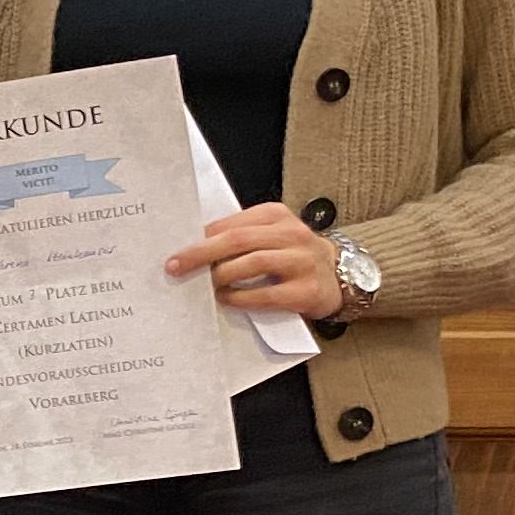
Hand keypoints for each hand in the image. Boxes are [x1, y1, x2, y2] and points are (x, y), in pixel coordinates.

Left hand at [169, 203, 344, 319]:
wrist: (339, 276)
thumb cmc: (293, 256)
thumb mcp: (271, 236)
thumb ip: (241, 237)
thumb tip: (194, 248)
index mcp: (276, 215)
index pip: (231, 223)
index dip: (201, 236)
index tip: (175, 247)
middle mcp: (292, 234)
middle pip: (238, 240)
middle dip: (201, 253)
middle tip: (176, 266)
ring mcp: (302, 261)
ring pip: (253, 263)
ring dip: (222, 275)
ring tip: (203, 285)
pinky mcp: (307, 290)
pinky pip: (267, 294)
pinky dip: (242, 297)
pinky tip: (226, 299)